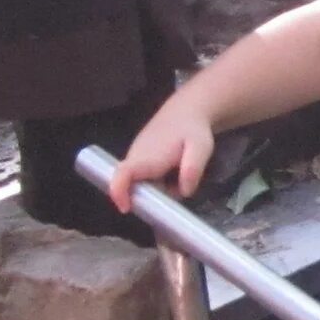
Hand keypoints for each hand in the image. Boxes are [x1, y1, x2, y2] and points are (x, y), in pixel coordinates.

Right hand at [110, 92, 217, 210]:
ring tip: (178, 174)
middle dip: (147, 197)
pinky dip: (158, 181)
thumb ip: (192, 168)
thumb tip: (184, 191)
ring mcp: (136, 158)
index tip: (126, 208)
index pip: (122, 175)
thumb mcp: (201, 147)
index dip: (118, 192)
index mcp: (147, 157)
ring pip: (140, 183)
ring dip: (157, 187)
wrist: (186, 111)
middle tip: (171, 192)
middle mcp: (136, 158)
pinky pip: (144, 177)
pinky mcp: (140, 159)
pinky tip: (174, 170)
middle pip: (130, 186)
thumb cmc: (193, 130)